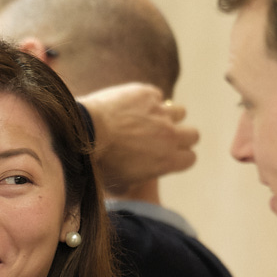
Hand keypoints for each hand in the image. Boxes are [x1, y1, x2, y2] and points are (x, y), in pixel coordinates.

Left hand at [80, 82, 197, 194]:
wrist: (83, 133)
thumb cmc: (98, 163)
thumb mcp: (121, 183)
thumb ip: (138, 179)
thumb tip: (135, 180)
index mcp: (168, 160)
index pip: (190, 158)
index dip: (179, 156)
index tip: (167, 154)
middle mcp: (170, 135)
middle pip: (193, 134)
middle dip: (180, 135)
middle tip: (162, 137)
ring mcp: (160, 112)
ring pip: (179, 111)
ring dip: (167, 116)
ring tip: (148, 119)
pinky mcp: (146, 93)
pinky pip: (157, 96)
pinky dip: (148, 101)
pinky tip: (132, 106)